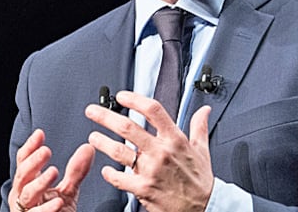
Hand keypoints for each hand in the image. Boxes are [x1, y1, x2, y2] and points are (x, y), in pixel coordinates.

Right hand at [8, 129, 94, 211]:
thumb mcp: (68, 190)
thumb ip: (75, 171)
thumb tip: (88, 148)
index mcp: (27, 183)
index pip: (24, 161)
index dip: (30, 147)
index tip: (40, 134)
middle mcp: (21, 196)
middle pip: (22, 174)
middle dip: (33, 161)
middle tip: (46, 150)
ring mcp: (24, 211)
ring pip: (27, 194)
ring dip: (39, 182)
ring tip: (54, 172)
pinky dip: (46, 208)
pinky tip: (58, 201)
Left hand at [85, 91, 213, 211]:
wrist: (204, 208)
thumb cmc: (200, 181)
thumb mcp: (202, 150)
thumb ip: (198, 127)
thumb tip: (203, 111)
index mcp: (175, 139)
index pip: (152, 111)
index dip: (134, 100)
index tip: (121, 96)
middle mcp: (160, 152)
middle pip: (127, 128)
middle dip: (105, 117)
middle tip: (92, 111)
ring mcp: (150, 170)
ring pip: (118, 151)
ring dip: (101, 142)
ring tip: (93, 137)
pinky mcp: (143, 188)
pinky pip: (119, 178)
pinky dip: (109, 173)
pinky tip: (105, 170)